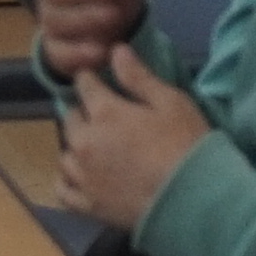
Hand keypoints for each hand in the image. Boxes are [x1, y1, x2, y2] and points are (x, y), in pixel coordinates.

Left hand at [51, 32, 214, 229]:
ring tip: (94, 148)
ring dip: (75, 146)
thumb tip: (115, 50)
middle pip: (71, 118)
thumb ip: (138, 77)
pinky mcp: (86, 205)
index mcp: (105, 113)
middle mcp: (84, 142)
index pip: (84, 85)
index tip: (96, 80)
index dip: (90, 79)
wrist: (193, 199)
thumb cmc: (187, 144)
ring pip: (64, 153)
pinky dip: (67, 181)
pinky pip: (62, 190)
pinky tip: (81, 178)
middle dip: (83, 112)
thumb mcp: (170, 102)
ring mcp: (82, 176)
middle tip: (101, 116)